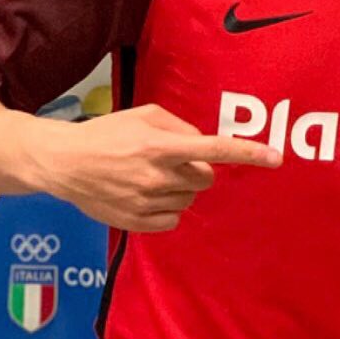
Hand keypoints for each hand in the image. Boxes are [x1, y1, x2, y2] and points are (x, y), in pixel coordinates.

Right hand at [32, 103, 281, 231]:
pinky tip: (147, 196)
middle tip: (172, 161)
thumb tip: (202, 144)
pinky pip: (173, 219)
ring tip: (150, 177)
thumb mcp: (145, 115)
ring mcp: (146, 202)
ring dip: (180, 189)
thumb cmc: (107, 133)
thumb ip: (180, 126)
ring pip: (190, 199)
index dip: (248, 153)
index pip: (214, 150)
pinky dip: (168, 209)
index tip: (275, 158)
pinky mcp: (136, 223)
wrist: (63, 163)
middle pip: (206, 179)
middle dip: (197, 169)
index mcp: (161, 145)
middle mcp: (157, 176)